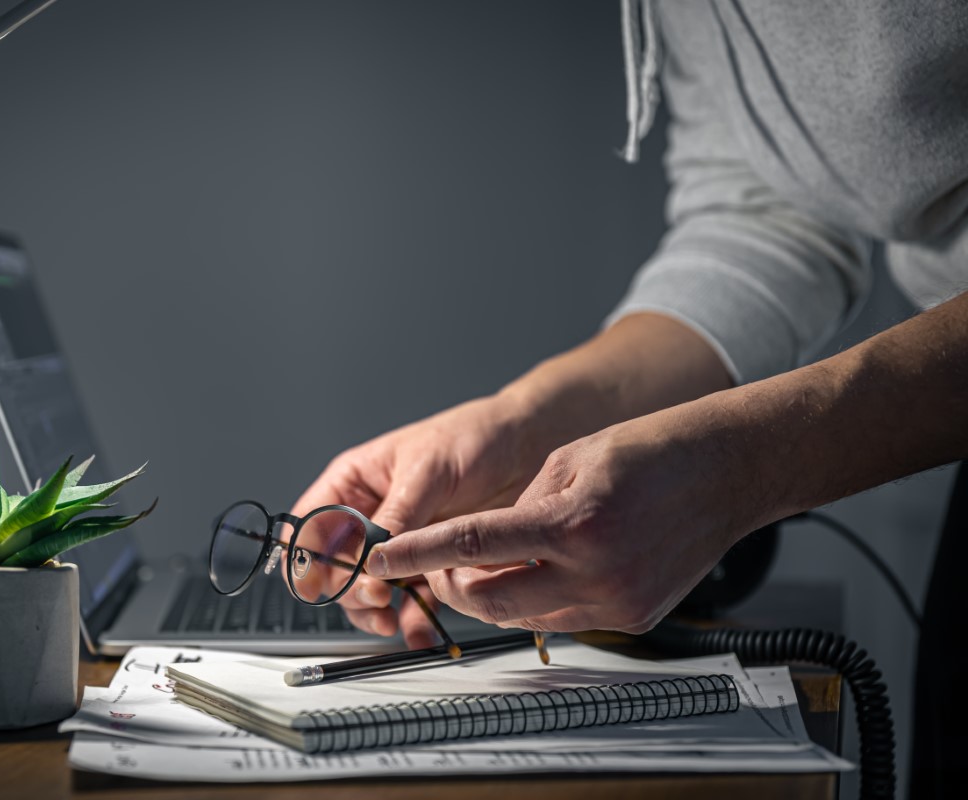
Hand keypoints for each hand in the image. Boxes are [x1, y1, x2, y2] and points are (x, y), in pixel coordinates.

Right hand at [290, 393, 543, 647]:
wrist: (529, 446)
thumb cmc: (472, 437)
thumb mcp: (426, 472)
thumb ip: (395, 517)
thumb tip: (367, 560)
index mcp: (354, 483)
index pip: (309, 525)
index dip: (307, 556)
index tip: (323, 580)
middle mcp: (370, 516)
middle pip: (333, 567)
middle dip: (346, 588)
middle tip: (375, 594)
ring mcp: (399, 544)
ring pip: (367, 591)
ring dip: (372, 611)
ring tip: (390, 617)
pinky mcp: (430, 565)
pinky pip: (410, 601)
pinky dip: (411, 621)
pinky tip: (419, 632)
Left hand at [363, 405, 759, 633]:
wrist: (729, 471)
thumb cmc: (653, 450)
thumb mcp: (567, 460)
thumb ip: (518, 507)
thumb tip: (480, 545)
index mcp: (572, 521)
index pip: (471, 545)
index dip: (417, 555)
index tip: (380, 560)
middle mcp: (596, 572)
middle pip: (488, 600)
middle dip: (451, 584)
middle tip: (440, 564)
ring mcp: (618, 602)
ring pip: (524, 617)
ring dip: (496, 593)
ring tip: (499, 560)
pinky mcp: (634, 617)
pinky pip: (564, 620)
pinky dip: (542, 598)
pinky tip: (549, 568)